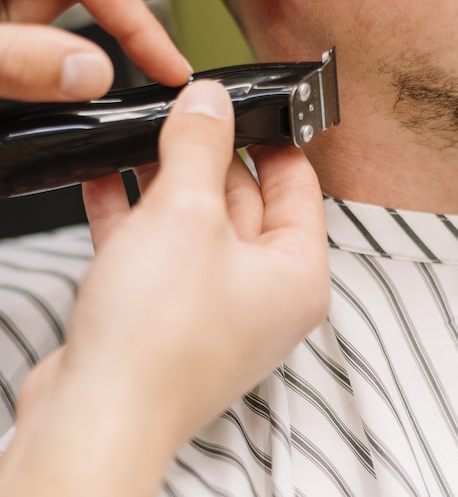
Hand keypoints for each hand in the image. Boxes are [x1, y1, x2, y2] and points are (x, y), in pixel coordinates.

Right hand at [0, 81, 329, 495]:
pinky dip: (134, 214)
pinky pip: (159, 248)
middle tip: (182, 116)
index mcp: (296, 273)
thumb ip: (201, 148)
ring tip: (140, 140)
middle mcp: (263, 292)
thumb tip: (210, 102)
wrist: (95, 418)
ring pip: (196, 223)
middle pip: (243, 201)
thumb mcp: (187, 214)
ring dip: (165, 182)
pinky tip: (105, 180)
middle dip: (208, 157)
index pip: (298, 186)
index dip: (271, 140)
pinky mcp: (169, 314)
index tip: (243, 108)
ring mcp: (214, 304)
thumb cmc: (159, 339)